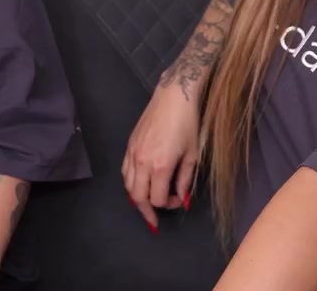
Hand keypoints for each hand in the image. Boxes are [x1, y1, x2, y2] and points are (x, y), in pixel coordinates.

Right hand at [122, 82, 200, 230]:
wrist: (173, 98)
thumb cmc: (187, 125)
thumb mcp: (192, 155)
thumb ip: (185, 180)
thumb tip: (182, 198)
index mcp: (160, 167)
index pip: (158, 199)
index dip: (170, 205)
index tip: (180, 199)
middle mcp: (142, 163)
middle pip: (138, 198)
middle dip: (147, 211)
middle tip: (155, 219)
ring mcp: (132, 154)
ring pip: (128, 186)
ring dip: (137, 198)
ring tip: (147, 203)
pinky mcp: (129, 146)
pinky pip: (124, 171)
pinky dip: (131, 182)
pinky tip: (140, 184)